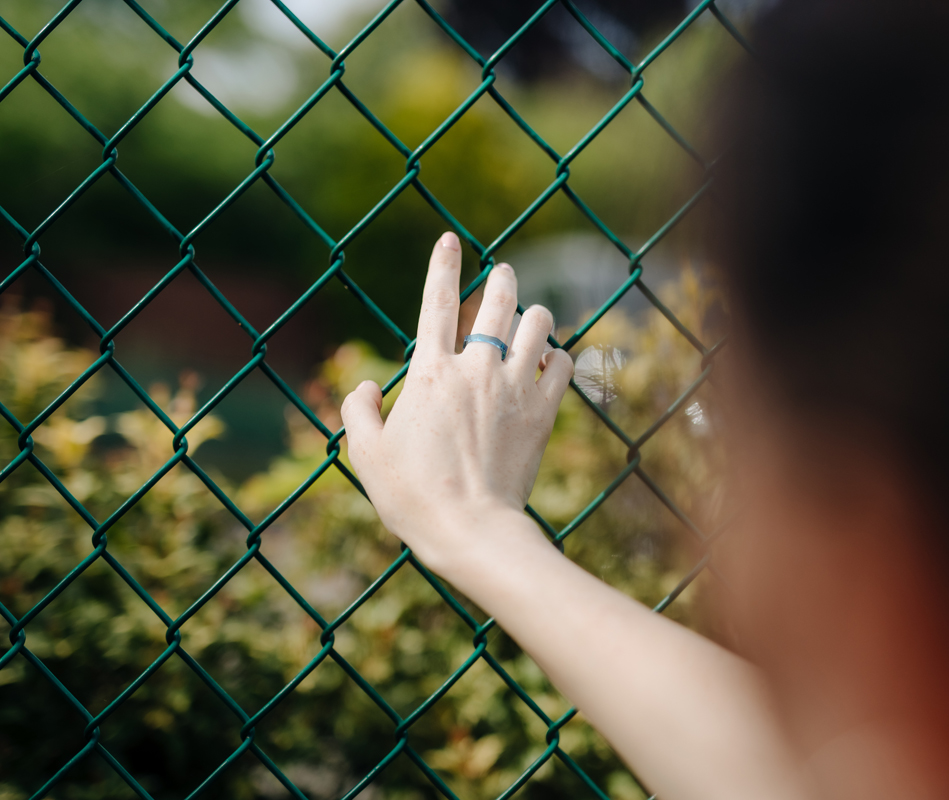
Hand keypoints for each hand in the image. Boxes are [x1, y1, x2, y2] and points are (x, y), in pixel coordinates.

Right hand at [340, 232, 573, 573]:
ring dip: (537, 314)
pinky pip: (561, 366)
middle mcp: (476, 370)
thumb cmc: (412, 496)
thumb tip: (363, 386)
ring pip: (538, 326)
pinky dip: (557, 357)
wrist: (470, 528)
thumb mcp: (366, 454)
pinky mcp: (543, 413)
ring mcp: (514, 389)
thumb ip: (358, 412)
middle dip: (503, 280)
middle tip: (505, 272)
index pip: (437, 302)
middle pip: (499, 303)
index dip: (442, 266)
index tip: (450, 239)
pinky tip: (551, 360)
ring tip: (535, 315)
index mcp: (430, 372)